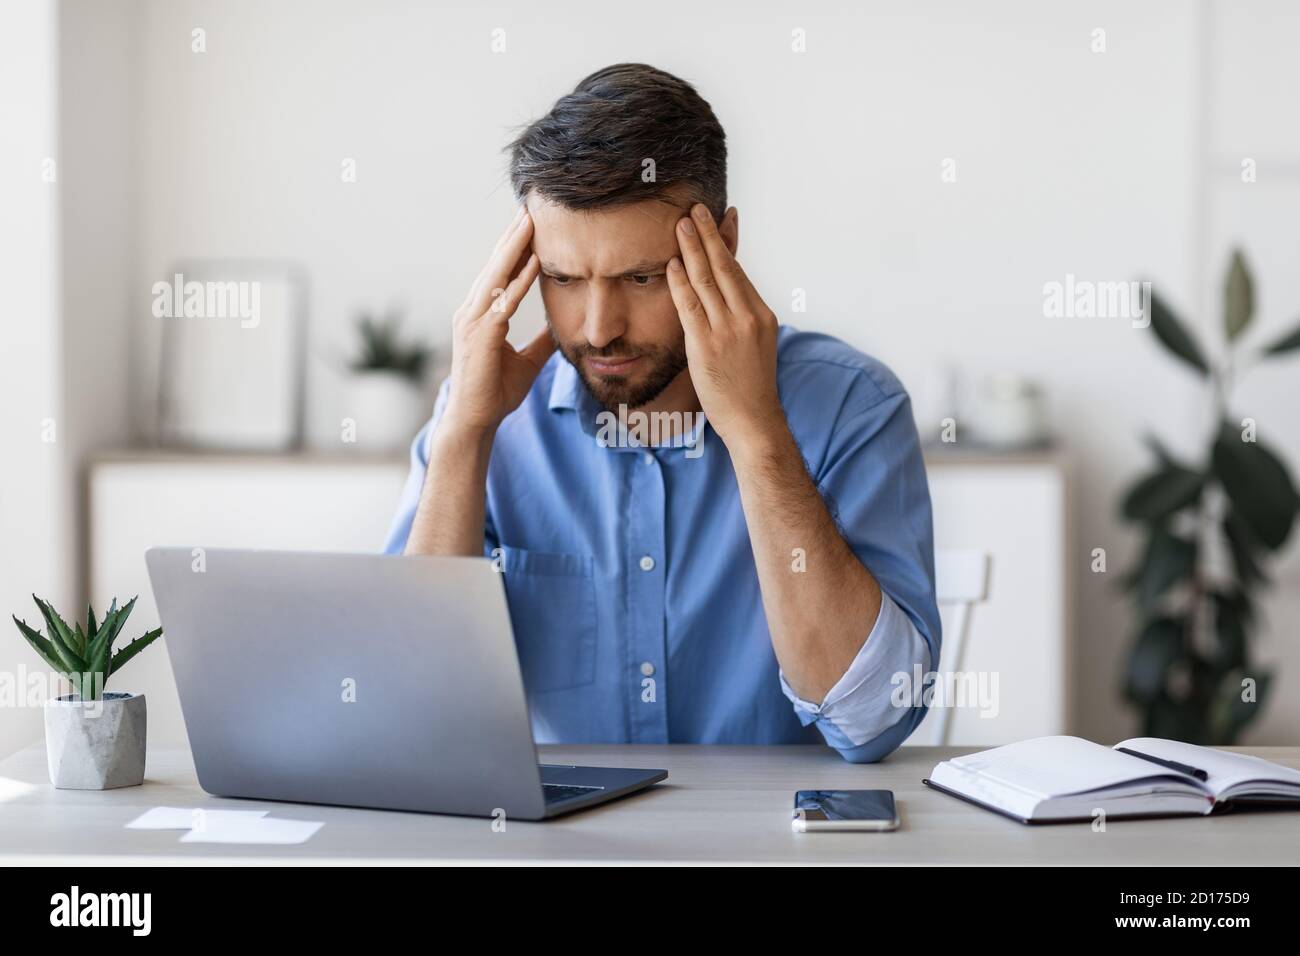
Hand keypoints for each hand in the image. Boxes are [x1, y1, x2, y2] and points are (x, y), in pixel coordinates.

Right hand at [442, 207, 553, 433]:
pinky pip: (503, 301)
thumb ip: (540, 341)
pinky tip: (535, 262)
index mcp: (480, 315)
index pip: (499, 274)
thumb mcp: (526, 362)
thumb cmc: (495, 393)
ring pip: (496, 276)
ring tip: (530, 221)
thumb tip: (559, 328)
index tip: (531, 225)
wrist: (475, 422)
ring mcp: (472, 322)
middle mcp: (471, 312)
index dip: (515, 249)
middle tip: (530, 207)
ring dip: (515, 247)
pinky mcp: (480, 335)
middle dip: (513, 237)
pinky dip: (519, 280)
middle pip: (495, 266)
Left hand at [666, 203, 783, 449]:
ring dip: (692, 249)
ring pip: (707, 280)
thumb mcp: (755, 346)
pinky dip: (680, 282)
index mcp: (762, 315)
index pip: (739, 271)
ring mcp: (728, 330)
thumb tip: (729, 299)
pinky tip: (672, 264)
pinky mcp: (707, 345)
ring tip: (680, 224)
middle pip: (725, 266)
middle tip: (695, 209)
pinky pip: (690, 306)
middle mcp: (748, 317)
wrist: (754, 420)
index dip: (726, 243)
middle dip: (708, 234)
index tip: (719, 219)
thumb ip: (741, 320)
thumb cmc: (750, 388)